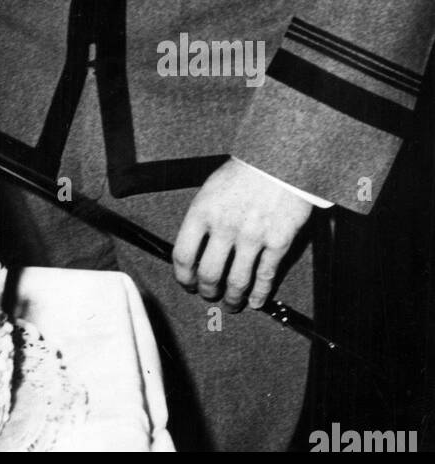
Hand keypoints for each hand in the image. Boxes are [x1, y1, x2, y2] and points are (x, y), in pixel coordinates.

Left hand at [171, 159, 312, 311]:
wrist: (279, 159)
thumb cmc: (244, 172)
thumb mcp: (211, 189)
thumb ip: (202, 218)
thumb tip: (194, 248)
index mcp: (202, 211)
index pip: (183, 255)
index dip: (183, 276)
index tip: (187, 283)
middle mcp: (224, 226)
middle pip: (209, 274)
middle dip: (207, 291)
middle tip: (209, 295)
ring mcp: (252, 236)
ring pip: (237, 282)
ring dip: (232, 298)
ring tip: (231, 304)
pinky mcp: (277, 242)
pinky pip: (265, 276)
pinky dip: (260, 294)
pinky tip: (255, 301)